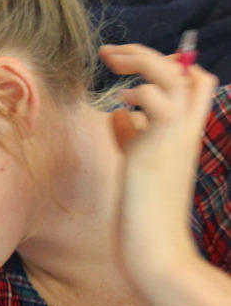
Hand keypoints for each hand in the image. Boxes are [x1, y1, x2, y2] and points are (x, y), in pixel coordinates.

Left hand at [99, 43, 218, 283]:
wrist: (155, 250)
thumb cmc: (142, 217)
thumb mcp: (137, 169)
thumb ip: (132, 139)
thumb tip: (119, 117)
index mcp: (183, 136)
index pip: (194, 87)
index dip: (170, 71)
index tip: (134, 73)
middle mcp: (185, 133)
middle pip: (186, 73)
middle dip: (148, 55)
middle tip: (113, 55)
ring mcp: (175, 138)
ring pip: (174, 76)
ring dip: (141, 60)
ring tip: (111, 63)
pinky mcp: (157, 148)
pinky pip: (157, 99)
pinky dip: (138, 91)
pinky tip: (120, 104)